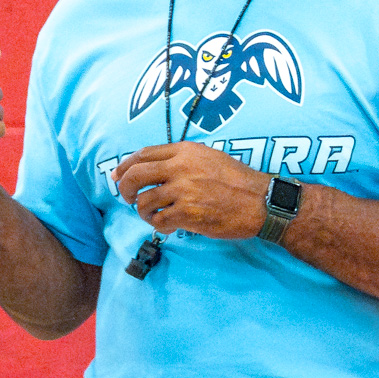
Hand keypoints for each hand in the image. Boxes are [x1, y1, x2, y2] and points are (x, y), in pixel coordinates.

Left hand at [113, 143, 272, 239]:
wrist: (261, 201)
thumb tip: (152, 169)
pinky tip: (169, 226)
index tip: (117, 176)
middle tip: (127, 198)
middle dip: (125, 188)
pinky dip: (159, 225)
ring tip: (153, 215)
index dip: (125, 166)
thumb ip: (181, 160)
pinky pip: (159, 221)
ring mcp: (183, 191)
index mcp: (185, 151)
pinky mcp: (188, 214)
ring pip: (144, 202)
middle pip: (135, 175)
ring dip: (143, 211)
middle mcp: (180, 167)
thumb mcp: (209, 157)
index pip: (143, 154)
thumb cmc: (238, 180)